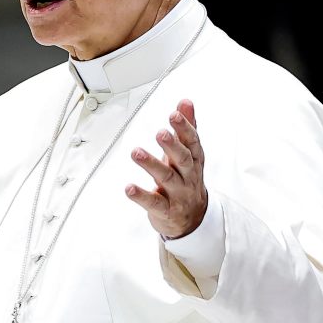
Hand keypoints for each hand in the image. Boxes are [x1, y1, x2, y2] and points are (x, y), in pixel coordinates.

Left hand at [125, 99, 207, 238]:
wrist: (193, 219)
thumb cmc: (186, 180)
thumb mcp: (188, 155)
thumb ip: (186, 128)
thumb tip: (185, 102)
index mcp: (193, 161)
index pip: (192, 143)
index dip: (185, 128)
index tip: (175, 114)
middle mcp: (188, 177)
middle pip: (183, 160)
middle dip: (172, 146)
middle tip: (160, 132)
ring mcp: (177, 195)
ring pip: (167, 178)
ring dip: (151, 165)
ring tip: (136, 152)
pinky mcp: (165, 210)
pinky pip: (154, 203)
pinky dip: (141, 196)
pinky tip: (128, 188)